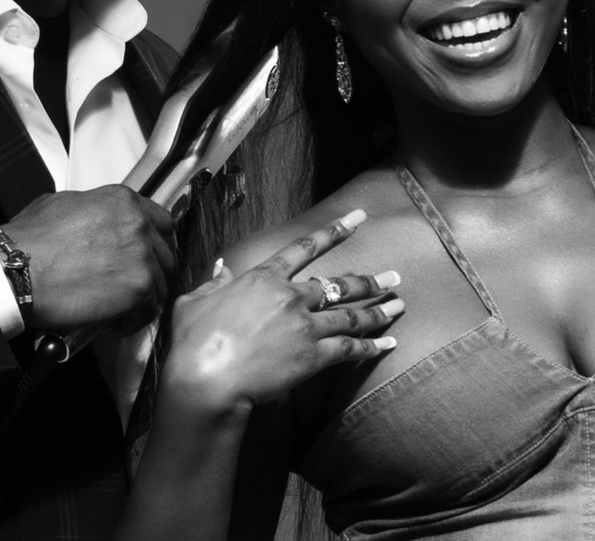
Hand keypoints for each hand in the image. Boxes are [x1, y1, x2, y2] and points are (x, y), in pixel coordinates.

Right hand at [4, 185, 175, 334]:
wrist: (16, 272)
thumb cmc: (29, 242)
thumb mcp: (62, 205)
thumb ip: (94, 211)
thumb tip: (99, 224)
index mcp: (122, 201)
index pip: (162, 222)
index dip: (155, 244)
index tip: (147, 258)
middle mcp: (138, 224)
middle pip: (165, 255)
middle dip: (149, 274)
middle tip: (127, 288)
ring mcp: (141, 256)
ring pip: (160, 285)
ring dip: (140, 299)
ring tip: (113, 307)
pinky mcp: (139, 288)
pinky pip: (149, 311)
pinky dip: (131, 321)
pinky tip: (109, 321)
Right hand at [163, 210, 401, 417]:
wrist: (208, 377)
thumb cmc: (194, 340)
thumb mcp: (194, 302)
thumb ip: (212, 283)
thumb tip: (221, 269)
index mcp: (264, 278)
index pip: (305, 248)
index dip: (335, 230)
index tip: (359, 218)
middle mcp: (291, 297)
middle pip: (339, 284)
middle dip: (370, 280)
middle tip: (394, 277)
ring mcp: (305, 326)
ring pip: (351, 315)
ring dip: (378, 311)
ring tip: (400, 305)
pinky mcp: (313, 356)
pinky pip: (349, 349)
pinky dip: (371, 346)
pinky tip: (388, 344)